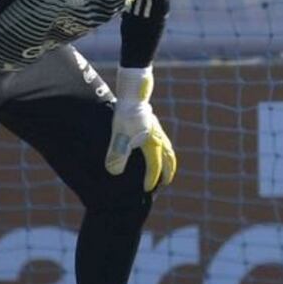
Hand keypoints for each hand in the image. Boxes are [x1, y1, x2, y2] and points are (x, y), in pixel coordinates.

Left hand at [104, 67, 176, 191]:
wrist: (132, 93)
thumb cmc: (125, 113)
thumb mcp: (119, 133)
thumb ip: (118, 152)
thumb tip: (114, 171)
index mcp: (153, 143)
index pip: (155, 166)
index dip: (151, 179)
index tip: (146, 190)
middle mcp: (158, 138)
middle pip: (168, 159)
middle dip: (167, 173)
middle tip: (164, 184)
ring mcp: (157, 130)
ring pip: (168, 150)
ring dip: (168, 162)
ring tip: (165, 170)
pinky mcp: (153, 124)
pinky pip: (163, 141)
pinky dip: (164, 150)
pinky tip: (155, 150)